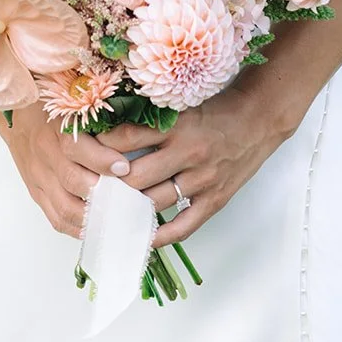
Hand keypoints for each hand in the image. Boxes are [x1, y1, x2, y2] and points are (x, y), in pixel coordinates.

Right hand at [0, 104, 131, 237]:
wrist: (13, 113)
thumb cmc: (50, 103)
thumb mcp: (70, 98)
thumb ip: (96, 111)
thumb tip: (134, 122)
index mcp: (54, 127)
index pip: (75, 147)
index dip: (101, 159)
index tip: (124, 167)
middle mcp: (45, 154)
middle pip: (72, 180)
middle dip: (102, 194)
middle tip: (129, 201)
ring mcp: (38, 177)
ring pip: (64, 207)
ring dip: (92, 216)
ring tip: (117, 220)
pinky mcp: (36, 192)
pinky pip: (55, 218)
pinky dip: (77, 228)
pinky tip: (97, 229)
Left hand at [96, 87, 286, 246]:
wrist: (257, 118)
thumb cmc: (216, 109)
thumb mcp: (182, 104)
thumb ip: (152, 117)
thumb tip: (111, 129)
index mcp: (177, 124)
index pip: (129, 138)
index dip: (103, 148)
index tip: (83, 154)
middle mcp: (187, 151)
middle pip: (137, 176)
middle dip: (110, 186)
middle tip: (87, 192)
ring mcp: (202, 178)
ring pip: (156, 201)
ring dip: (130, 210)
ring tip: (106, 215)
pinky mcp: (215, 199)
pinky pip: (184, 224)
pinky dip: (161, 235)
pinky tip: (142, 238)